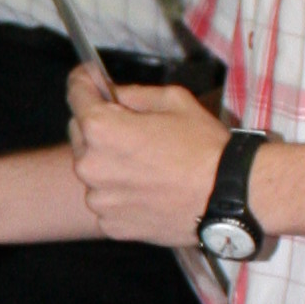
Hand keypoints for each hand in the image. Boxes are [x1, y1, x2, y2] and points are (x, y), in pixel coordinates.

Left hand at [67, 76, 231, 243]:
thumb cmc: (204, 146)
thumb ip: (134, 94)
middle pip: (79, 134)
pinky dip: (120, 192)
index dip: (83, 81)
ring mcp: (99, 199)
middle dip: (99, 125)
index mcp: (101, 129)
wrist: (229, 197)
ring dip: (109, 162)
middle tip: (130, 127)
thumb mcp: (173, 100)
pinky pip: (107, 200)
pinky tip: (148, 189)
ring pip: (93, 170)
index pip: (75, 93)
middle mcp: (90, 165)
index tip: (90, 78)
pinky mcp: (111, 225)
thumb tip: (113, 94)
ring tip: (145, 164)